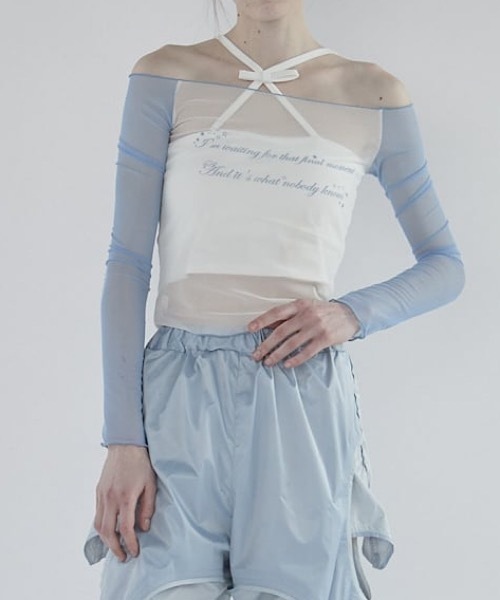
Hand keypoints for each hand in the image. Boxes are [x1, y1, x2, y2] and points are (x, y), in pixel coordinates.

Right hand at [94, 445, 156, 561]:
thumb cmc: (141, 464)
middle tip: (123, 557)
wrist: (125, 445)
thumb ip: (147, 507)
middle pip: (108, 532)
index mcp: (126, 497)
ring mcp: (102, 495)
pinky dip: (102, 526)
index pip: (126, 528)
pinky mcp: (98, 491)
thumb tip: (144, 527)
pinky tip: (110, 530)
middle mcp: (110, 498)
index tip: (135, 552)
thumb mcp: (150, 484)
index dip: (130, 543)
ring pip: (99, 525)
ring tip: (116, 547)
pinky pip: (97, 514)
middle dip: (115, 548)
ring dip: (106, 539)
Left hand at [247, 299, 359, 367]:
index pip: (276, 312)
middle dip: (266, 345)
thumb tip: (267, 325)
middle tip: (256, 354)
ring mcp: (316, 327)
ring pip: (292, 343)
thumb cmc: (323, 312)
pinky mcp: (325, 338)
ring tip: (268, 362)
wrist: (349, 314)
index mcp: (300, 305)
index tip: (249, 329)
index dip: (262, 320)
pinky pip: (307, 351)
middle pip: (281, 331)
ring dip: (277, 354)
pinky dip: (296, 359)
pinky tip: (287, 364)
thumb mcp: (306, 308)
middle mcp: (307, 314)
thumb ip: (288, 316)